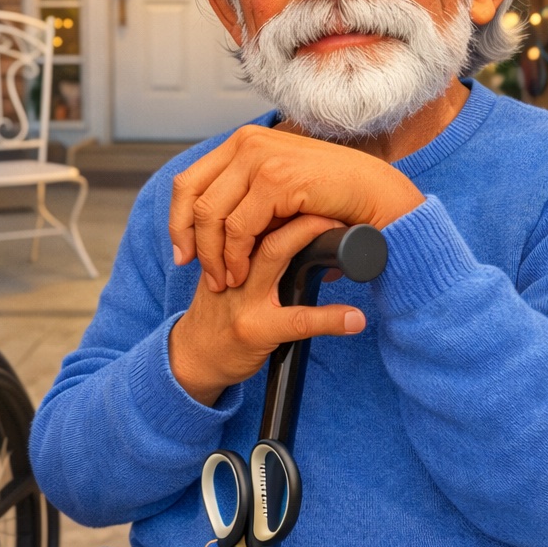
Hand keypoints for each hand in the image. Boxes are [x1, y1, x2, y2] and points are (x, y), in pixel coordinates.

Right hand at [169, 215, 365, 405]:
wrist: (192, 355)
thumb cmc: (215, 311)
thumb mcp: (225, 270)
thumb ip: (251, 248)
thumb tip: (300, 225)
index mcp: (226, 248)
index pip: (250, 211)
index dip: (284, 196)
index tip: (317, 191)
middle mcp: (231, 266)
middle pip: (262, 224)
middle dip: (302, 210)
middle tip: (339, 204)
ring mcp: (242, 298)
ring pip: (274, 255)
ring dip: (313, 238)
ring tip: (352, 240)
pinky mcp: (254, 331)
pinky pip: (297, 321)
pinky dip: (329, 319)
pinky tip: (355, 319)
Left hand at [170, 125, 423, 291]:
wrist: (378, 196)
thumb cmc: (331, 198)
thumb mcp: (279, 190)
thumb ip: (246, 197)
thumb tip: (208, 227)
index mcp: (243, 142)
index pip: (188, 181)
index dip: (178, 220)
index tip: (182, 253)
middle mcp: (247, 142)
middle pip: (191, 197)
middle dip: (188, 240)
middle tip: (197, 272)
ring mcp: (261, 157)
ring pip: (211, 215)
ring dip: (213, 255)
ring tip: (224, 280)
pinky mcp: (276, 180)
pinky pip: (238, 227)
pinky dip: (235, 256)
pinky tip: (242, 273)